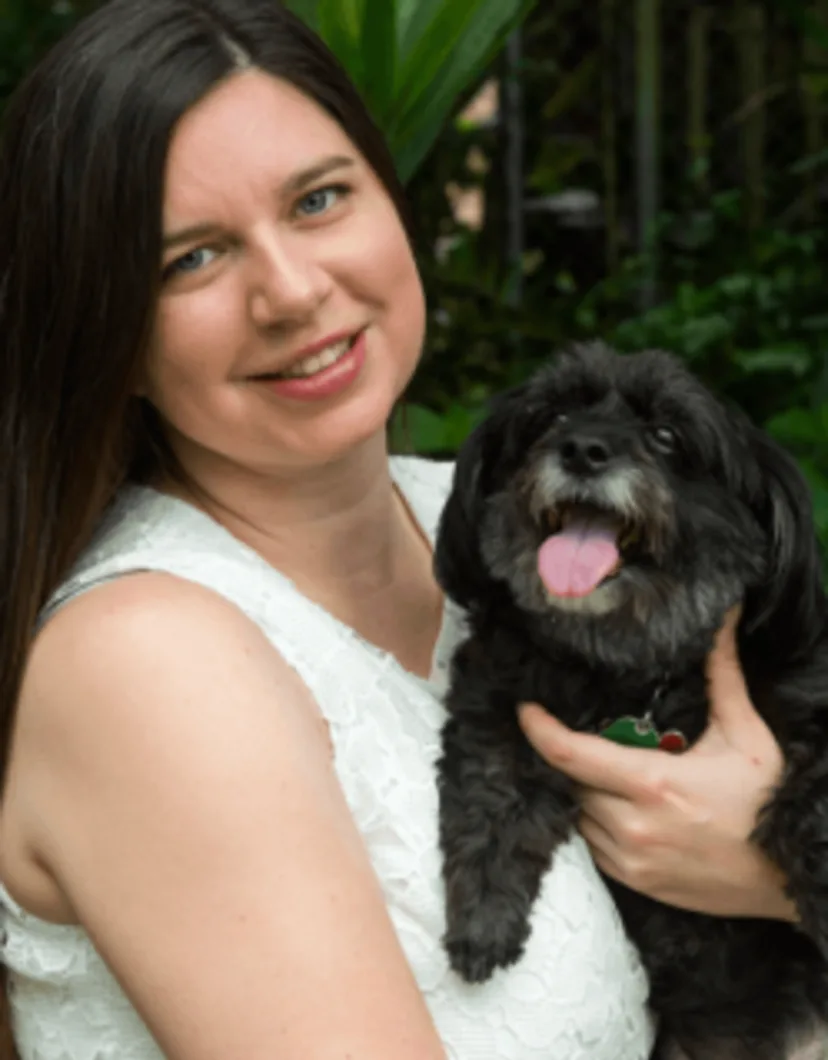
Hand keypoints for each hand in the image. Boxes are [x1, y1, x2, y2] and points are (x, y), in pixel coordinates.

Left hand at [518, 608, 798, 921]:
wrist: (791, 874)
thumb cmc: (768, 801)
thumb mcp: (745, 735)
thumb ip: (721, 675)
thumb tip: (720, 620)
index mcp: (652, 784)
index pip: (570, 753)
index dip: (538, 729)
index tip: (525, 708)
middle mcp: (632, 825)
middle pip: (569, 782)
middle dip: (568, 757)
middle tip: (575, 734)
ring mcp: (631, 860)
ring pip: (576, 816)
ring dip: (580, 791)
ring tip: (600, 770)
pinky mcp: (635, 883)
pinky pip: (592, 846)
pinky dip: (594, 822)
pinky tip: (616, 805)